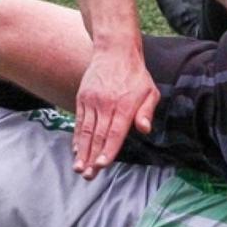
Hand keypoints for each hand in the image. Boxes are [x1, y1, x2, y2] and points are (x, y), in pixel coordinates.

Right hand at [72, 44, 158, 178]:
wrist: (115, 51)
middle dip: (92, 157)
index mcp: (125, 105)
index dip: (108, 149)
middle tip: (88, 175)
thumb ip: (147, 111)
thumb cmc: (136, 75)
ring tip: (79, 168)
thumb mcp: (150, 91)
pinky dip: (77, 137)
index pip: (115, 131)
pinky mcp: (83, 97)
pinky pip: (79, 121)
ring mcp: (92, 100)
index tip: (102, 165)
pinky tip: (76, 150)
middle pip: (98, 135)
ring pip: (86, 130)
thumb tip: (145, 129)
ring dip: (82, 151)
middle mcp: (106, 104)